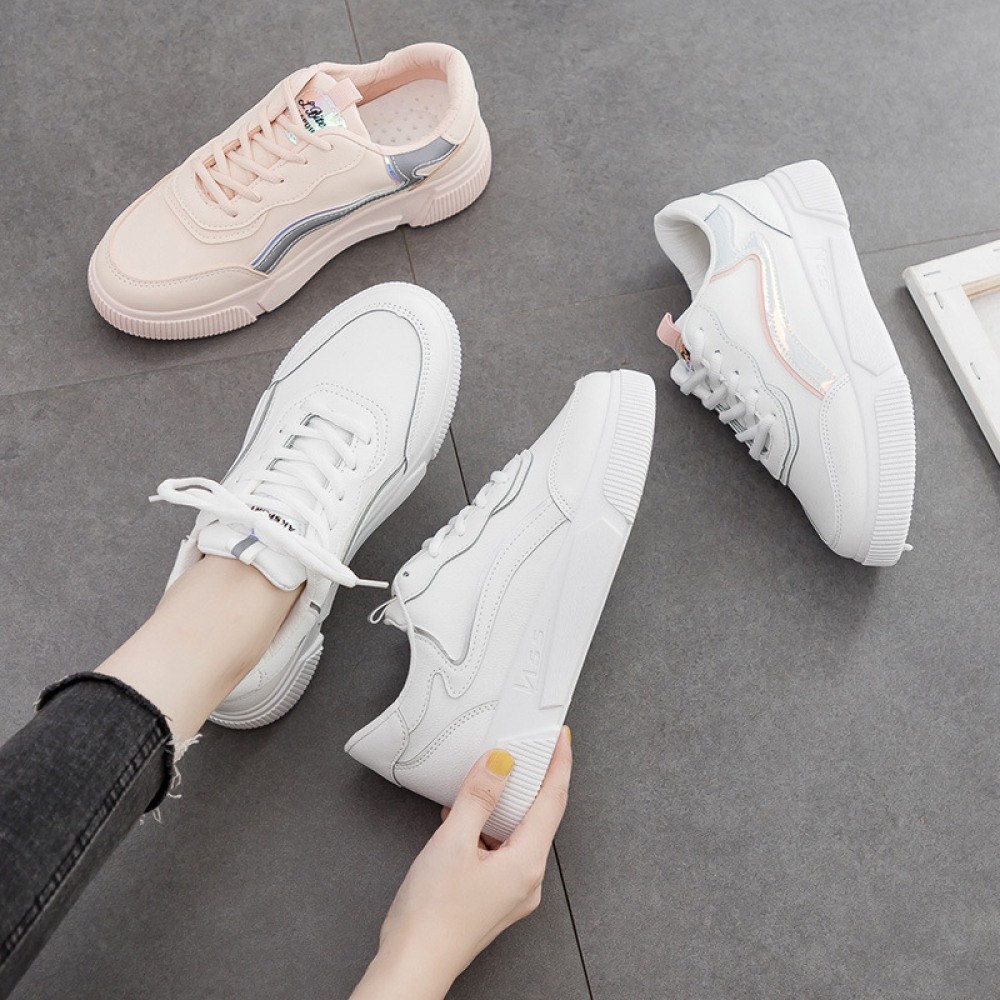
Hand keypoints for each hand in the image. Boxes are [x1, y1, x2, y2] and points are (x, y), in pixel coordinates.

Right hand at [350, 727, 572, 999]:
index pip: (553, 800)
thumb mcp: (453, 841)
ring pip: (517, 833)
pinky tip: (464, 819)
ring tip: (488, 780)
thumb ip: (478, 796)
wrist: (413, 964)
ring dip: (504, 805)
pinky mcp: (495, 898)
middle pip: (539, 816)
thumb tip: (500, 762)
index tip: (561, 737)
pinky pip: (501, 850)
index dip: (559, 764)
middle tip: (527, 748)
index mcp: (527, 863)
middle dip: (533, 780)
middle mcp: (528, 879)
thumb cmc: (431, 915)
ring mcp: (513, 892)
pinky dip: (488, 828)